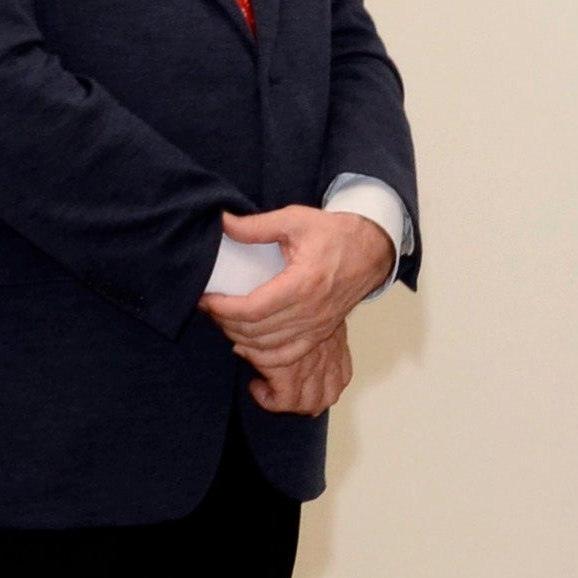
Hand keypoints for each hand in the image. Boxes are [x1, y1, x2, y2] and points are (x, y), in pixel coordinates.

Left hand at [207, 206, 390, 411]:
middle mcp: (310, 312)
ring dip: (240, 340)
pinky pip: (287, 356)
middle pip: (255, 332)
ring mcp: (317, 327)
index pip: (252, 309)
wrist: (371, 251)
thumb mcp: (295, 220)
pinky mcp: (320, 334)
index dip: (222, 308)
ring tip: (224, 322)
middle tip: (211, 308)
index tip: (206, 299)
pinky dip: (263, 357)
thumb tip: (223, 222)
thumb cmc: (334, 234)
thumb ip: (256, 226)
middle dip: (226, 323)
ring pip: (268, 349)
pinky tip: (247, 345)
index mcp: (302, 284)